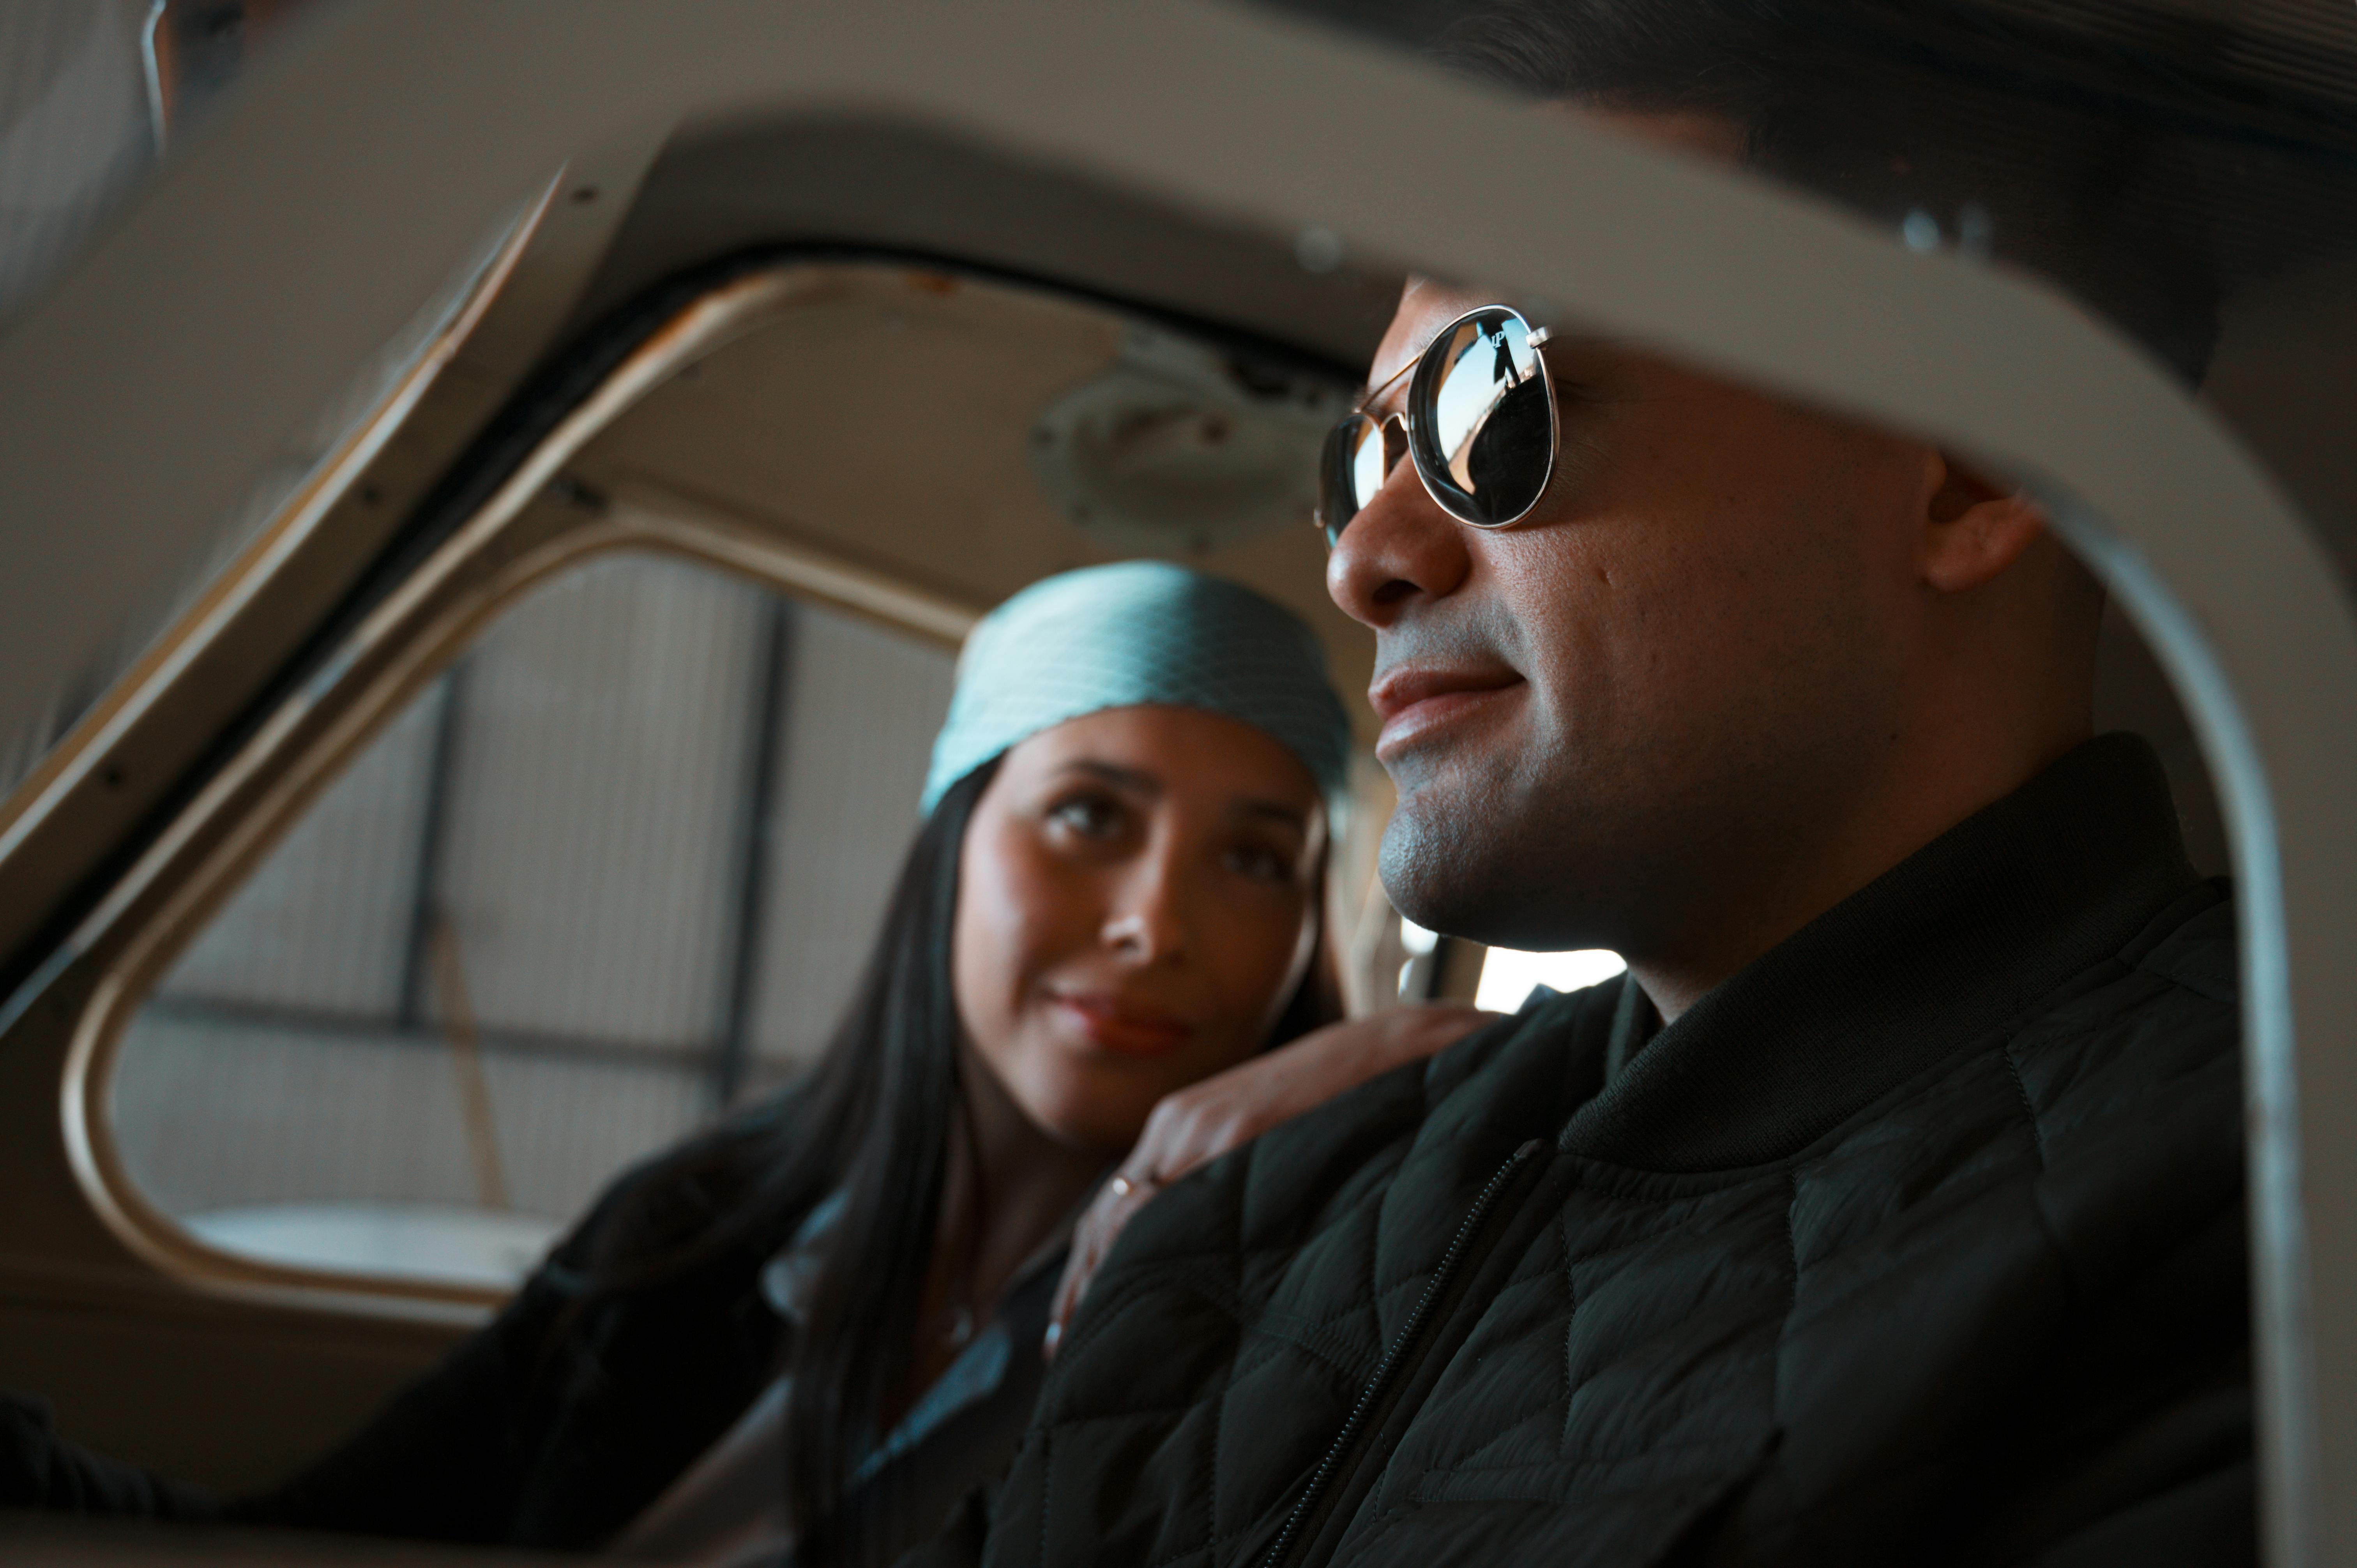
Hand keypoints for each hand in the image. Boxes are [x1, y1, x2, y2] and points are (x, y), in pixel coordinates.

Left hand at [1044, 1003, 1496, 1357]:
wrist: (1392, 1052)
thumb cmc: (1336, 1105)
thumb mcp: (1262, 1142)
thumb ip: (1224, 1181)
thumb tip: (1196, 1254)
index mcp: (1179, 1122)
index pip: (1112, 1206)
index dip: (1085, 1268)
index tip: (1071, 1325)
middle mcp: (1177, 1125)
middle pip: (1106, 1216)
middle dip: (1081, 1285)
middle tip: (1067, 1350)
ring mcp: (1204, 1127)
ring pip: (1129, 1213)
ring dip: (1105, 1279)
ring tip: (1092, 1340)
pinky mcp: (1238, 1132)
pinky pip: (1175, 1203)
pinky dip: (1148, 1252)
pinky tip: (1142, 1296)